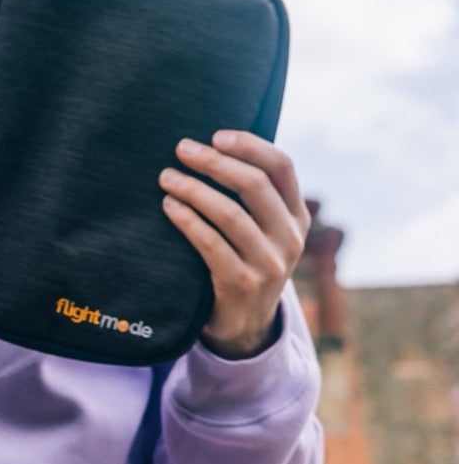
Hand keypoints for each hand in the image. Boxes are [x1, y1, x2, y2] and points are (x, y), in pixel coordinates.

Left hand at [158, 131, 309, 358]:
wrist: (245, 328)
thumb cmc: (245, 266)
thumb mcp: (264, 234)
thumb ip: (255, 200)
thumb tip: (215, 147)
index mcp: (297, 218)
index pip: (281, 167)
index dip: (249, 145)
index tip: (216, 135)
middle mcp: (289, 239)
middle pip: (254, 185)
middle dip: (214, 162)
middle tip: (181, 149)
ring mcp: (268, 264)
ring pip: (230, 214)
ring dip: (194, 189)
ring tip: (166, 178)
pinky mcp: (241, 284)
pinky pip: (210, 244)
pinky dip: (187, 220)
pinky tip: (169, 207)